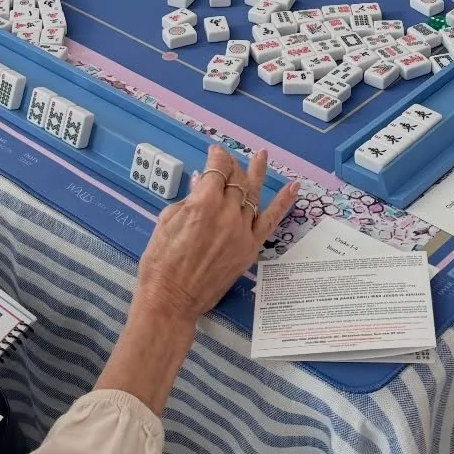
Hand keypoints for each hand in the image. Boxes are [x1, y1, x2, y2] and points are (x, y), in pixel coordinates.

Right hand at [133, 146, 298, 325]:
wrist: (171, 300)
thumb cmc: (160, 262)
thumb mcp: (167, 221)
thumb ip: (188, 199)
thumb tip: (200, 183)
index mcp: (204, 203)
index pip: (216, 170)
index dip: (215, 157)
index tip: (213, 153)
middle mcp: (228, 214)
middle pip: (235, 179)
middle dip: (230, 166)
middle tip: (225, 162)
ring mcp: (242, 231)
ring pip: (253, 194)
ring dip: (256, 173)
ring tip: (262, 156)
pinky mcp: (250, 248)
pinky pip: (270, 221)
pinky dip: (283, 203)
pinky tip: (293, 188)